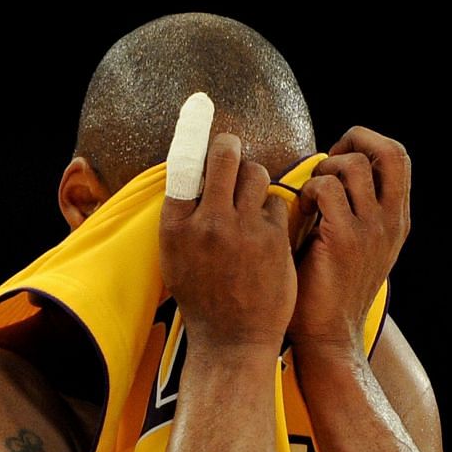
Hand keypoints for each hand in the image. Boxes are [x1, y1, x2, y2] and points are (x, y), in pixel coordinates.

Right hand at [159, 131, 296, 351]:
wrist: (232, 343)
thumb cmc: (204, 300)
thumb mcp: (176, 259)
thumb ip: (182, 218)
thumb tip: (193, 177)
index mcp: (174, 226)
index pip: (182, 162)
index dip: (192, 132)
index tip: (198, 107)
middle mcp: (205, 222)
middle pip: (223, 154)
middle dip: (231, 148)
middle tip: (233, 152)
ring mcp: (240, 229)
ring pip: (256, 174)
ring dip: (256, 181)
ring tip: (252, 201)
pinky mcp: (272, 239)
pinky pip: (277, 204)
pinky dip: (273, 215)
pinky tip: (268, 237)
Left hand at [290, 126, 411, 353]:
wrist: (329, 336)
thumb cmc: (329, 291)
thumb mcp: (357, 247)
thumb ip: (355, 211)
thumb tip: (331, 171)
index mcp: (397, 220)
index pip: (398, 159)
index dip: (367, 144)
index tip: (338, 157)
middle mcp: (391, 222)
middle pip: (391, 152)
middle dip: (356, 138)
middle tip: (327, 155)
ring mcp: (372, 230)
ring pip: (354, 164)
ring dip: (324, 168)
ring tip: (310, 195)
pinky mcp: (345, 240)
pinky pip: (327, 189)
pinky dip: (308, 191)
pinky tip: (300, 212)